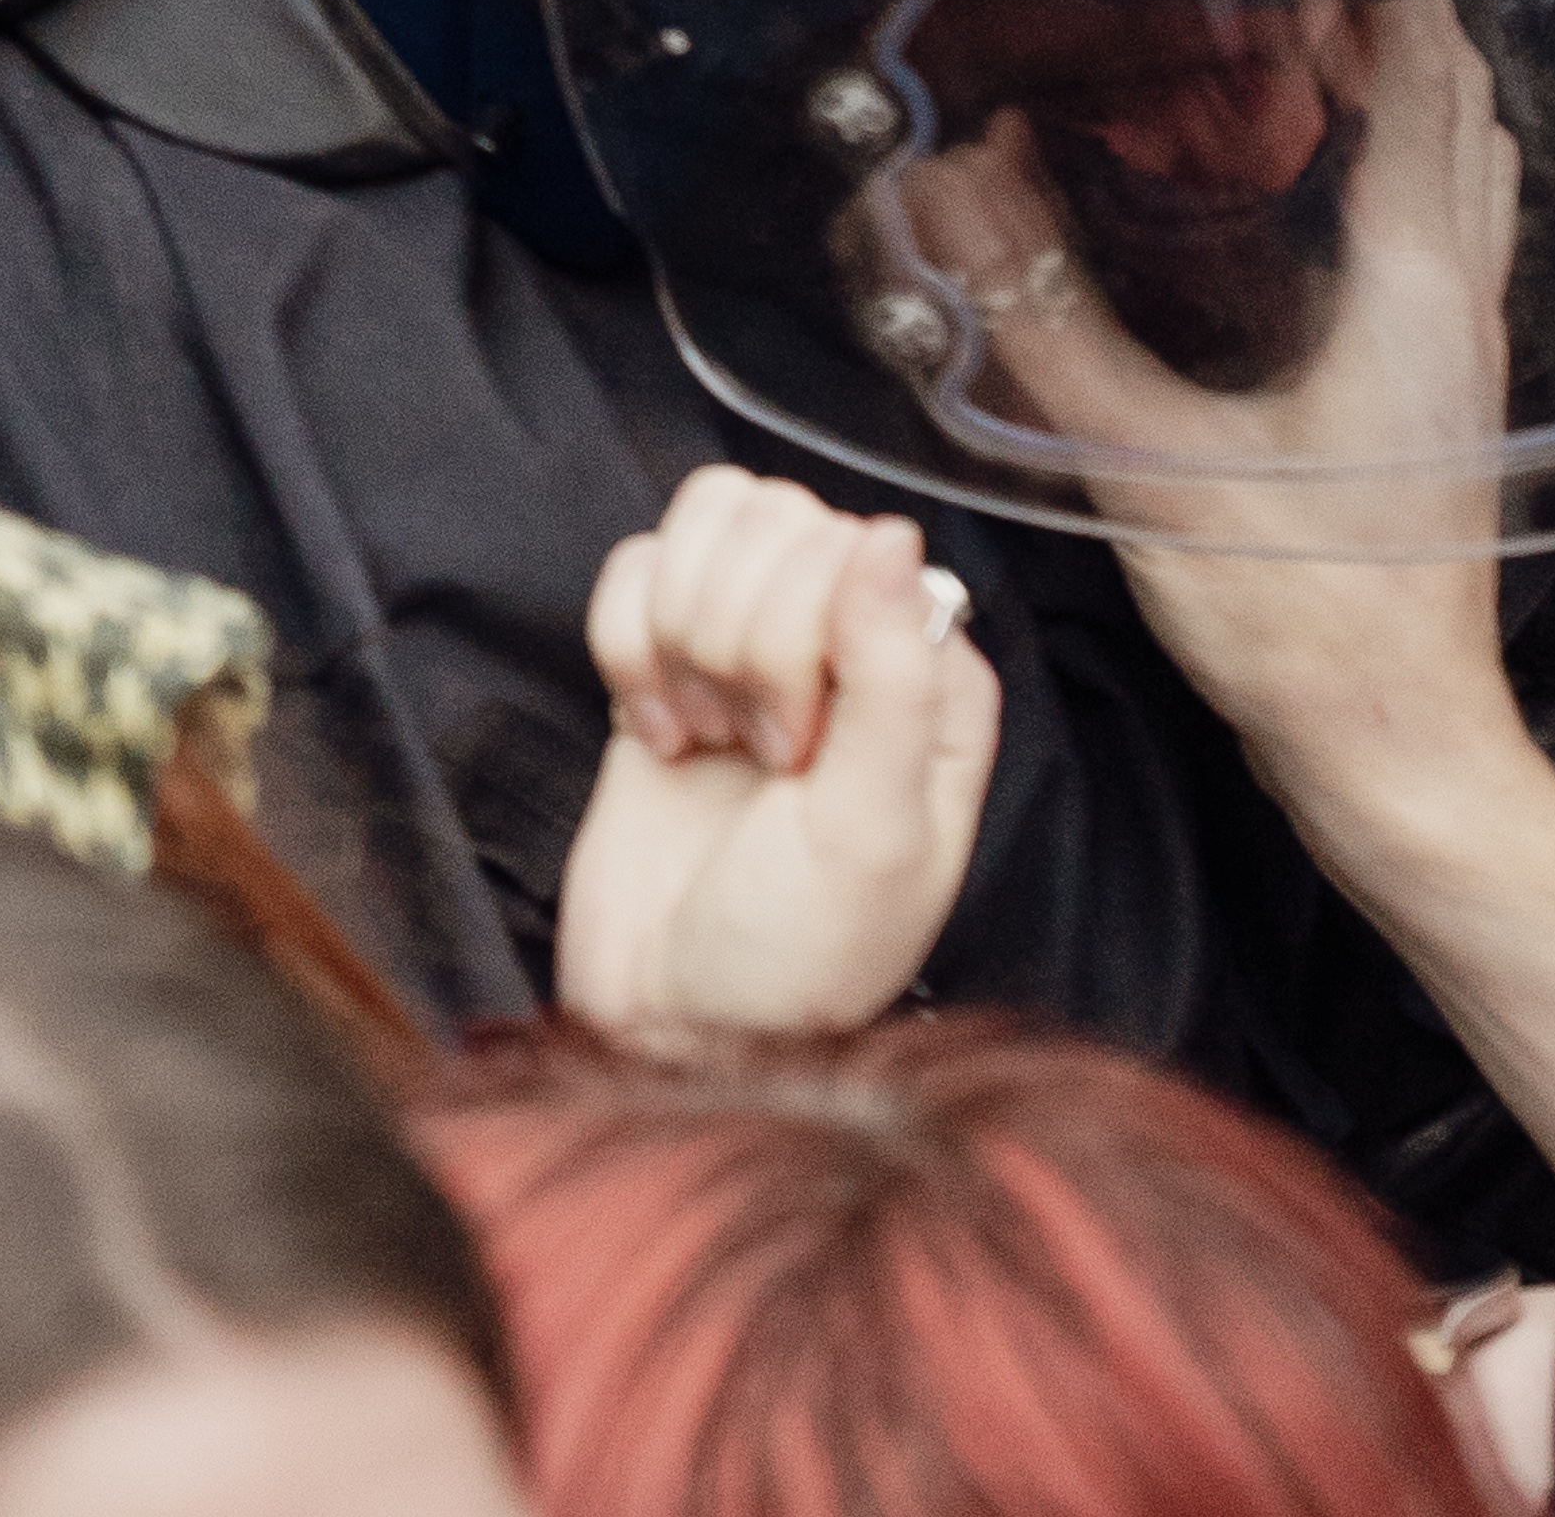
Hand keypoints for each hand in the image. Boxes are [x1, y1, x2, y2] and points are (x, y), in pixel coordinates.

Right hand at [557, 468, 1000, 1034]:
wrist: (675, 1031)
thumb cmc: (798, 956)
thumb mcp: (870, 831)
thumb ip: (892, 678)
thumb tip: (892, 535)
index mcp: (929, 671)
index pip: (856, 547)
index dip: (802, 633)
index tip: (797, 750)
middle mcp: (852, 638)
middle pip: (778, 523)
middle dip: (737, 640)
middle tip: (753, 753)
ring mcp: (757, 641)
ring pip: (710, 522)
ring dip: (679, 630)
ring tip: (705, 734)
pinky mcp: (670, 660)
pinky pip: (634, 566)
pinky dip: (624, 642)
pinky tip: (653, 731)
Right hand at [908, 0, 1554, 1243]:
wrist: (1398, 749)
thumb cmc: (1305, 623)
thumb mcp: (1148, 465)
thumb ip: (1043, 327)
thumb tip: (960, 202)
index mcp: (1411, 282)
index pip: (1425, 72)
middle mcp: (1463, 297)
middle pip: (1463, 102)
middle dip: (1386, 24)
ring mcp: (1473, 346)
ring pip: (1475, 169)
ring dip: (1411, 99)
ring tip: (1308, 74)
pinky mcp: (1457, 394)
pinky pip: (1457, 236)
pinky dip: (1415, 176)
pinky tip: (1334, 208)